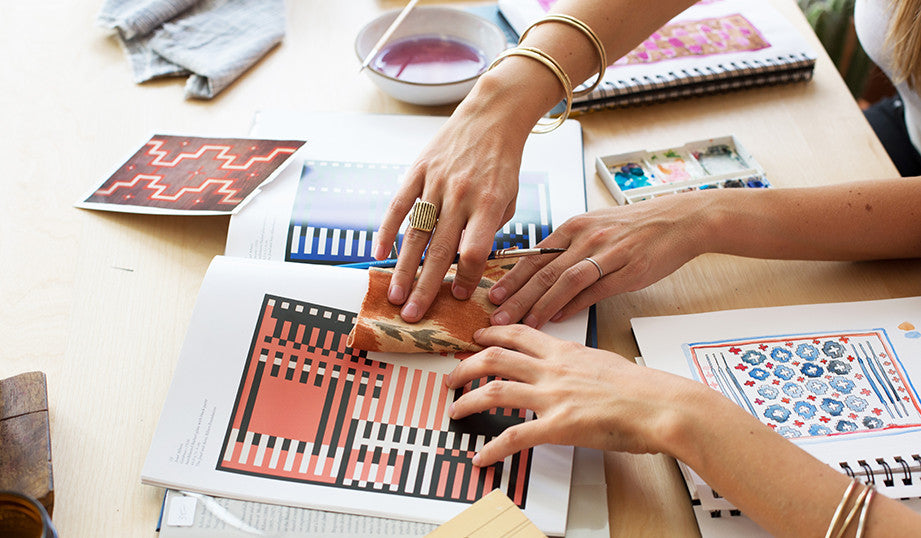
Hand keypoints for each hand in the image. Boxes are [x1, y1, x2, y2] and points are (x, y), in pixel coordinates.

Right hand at [373, 75, 540, 322]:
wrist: (491, 116)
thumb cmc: (502, 162)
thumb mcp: (509, 199)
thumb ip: (488, 230)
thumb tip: (465, 265)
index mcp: (489, 204)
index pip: (473, 252)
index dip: (466, 278)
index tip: (459, 296)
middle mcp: (461, 194)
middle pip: (440, 250)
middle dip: (426, 287)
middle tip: (414, 315)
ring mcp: (436, 182)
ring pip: (416, 234)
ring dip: (404, 269)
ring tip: (395, 296)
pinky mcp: (417, 171)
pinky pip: (399, 206)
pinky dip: (387, 231)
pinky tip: (378, 254)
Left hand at [446, 325, 702, 465]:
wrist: (662, 405)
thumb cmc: (645, 389)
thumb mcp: (606, 362)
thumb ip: (582, 364)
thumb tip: (575, 369)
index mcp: (566, 351)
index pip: (519, 334)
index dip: (492, 334)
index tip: (478, 337)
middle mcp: (553, 368)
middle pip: (495, 356)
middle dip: (467, 364)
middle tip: (453, 375)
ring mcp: (553, 395)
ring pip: (495, 390)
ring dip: (468, 399)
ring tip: (455, 409)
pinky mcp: (558, 425)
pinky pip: (515, 436)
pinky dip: (493, 448)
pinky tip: (482, 456)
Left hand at [488, 193, 710, 327]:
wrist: (679, 220)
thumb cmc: (635, 227)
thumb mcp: (595, 228)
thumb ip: (567, 250)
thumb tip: (540, 276)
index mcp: (573, 226)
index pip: (533, 255)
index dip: (510, 278)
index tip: (491, 295)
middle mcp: (585, 237)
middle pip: (542, 270)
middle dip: (515, 296)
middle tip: (495, 316)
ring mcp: (606, 253)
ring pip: (564, 281)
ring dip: (539, 305)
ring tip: (522, 323)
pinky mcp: (627, 270)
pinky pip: (594, 289)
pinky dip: (573, 305)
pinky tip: (558, 318)